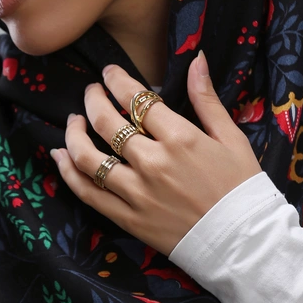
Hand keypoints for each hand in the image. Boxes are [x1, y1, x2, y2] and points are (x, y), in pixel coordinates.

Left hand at [50, 51, 262, 255]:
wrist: (242, 243)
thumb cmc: (242, 188)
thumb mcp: (232, 138)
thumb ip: (206, 99)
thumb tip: (196, 59)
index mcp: (180, 138)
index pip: (136, 99)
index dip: (117, 81)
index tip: (109, 73)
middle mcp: (152, 162)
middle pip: (106, 123)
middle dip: (93, 100)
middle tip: (91, 92)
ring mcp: (137, 193)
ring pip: (88, 158)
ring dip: (74, 134)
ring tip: (74, 121)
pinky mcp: (128, 218)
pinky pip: (88, 193)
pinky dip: (68, 173)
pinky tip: (60, 157)